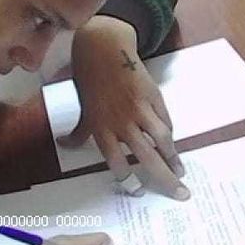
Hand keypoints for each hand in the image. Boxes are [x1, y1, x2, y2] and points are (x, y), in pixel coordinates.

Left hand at [60, 15, 188, 200]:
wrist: (104, 50)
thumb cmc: (90, 82)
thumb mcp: (82, 109)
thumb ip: (78, 132)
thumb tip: (63, 145)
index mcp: (102, 128)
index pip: (118, 163)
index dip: (129, 180)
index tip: (138, 191)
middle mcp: (123, 122)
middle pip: (147, 157)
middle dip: (164, 178)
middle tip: (179, 194)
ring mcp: (141, 109)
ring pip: (162, 139)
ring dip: (174, 158)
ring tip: (181, 172)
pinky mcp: (154, 96)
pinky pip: (165, 120)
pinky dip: (170, 135)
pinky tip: (172, 146)